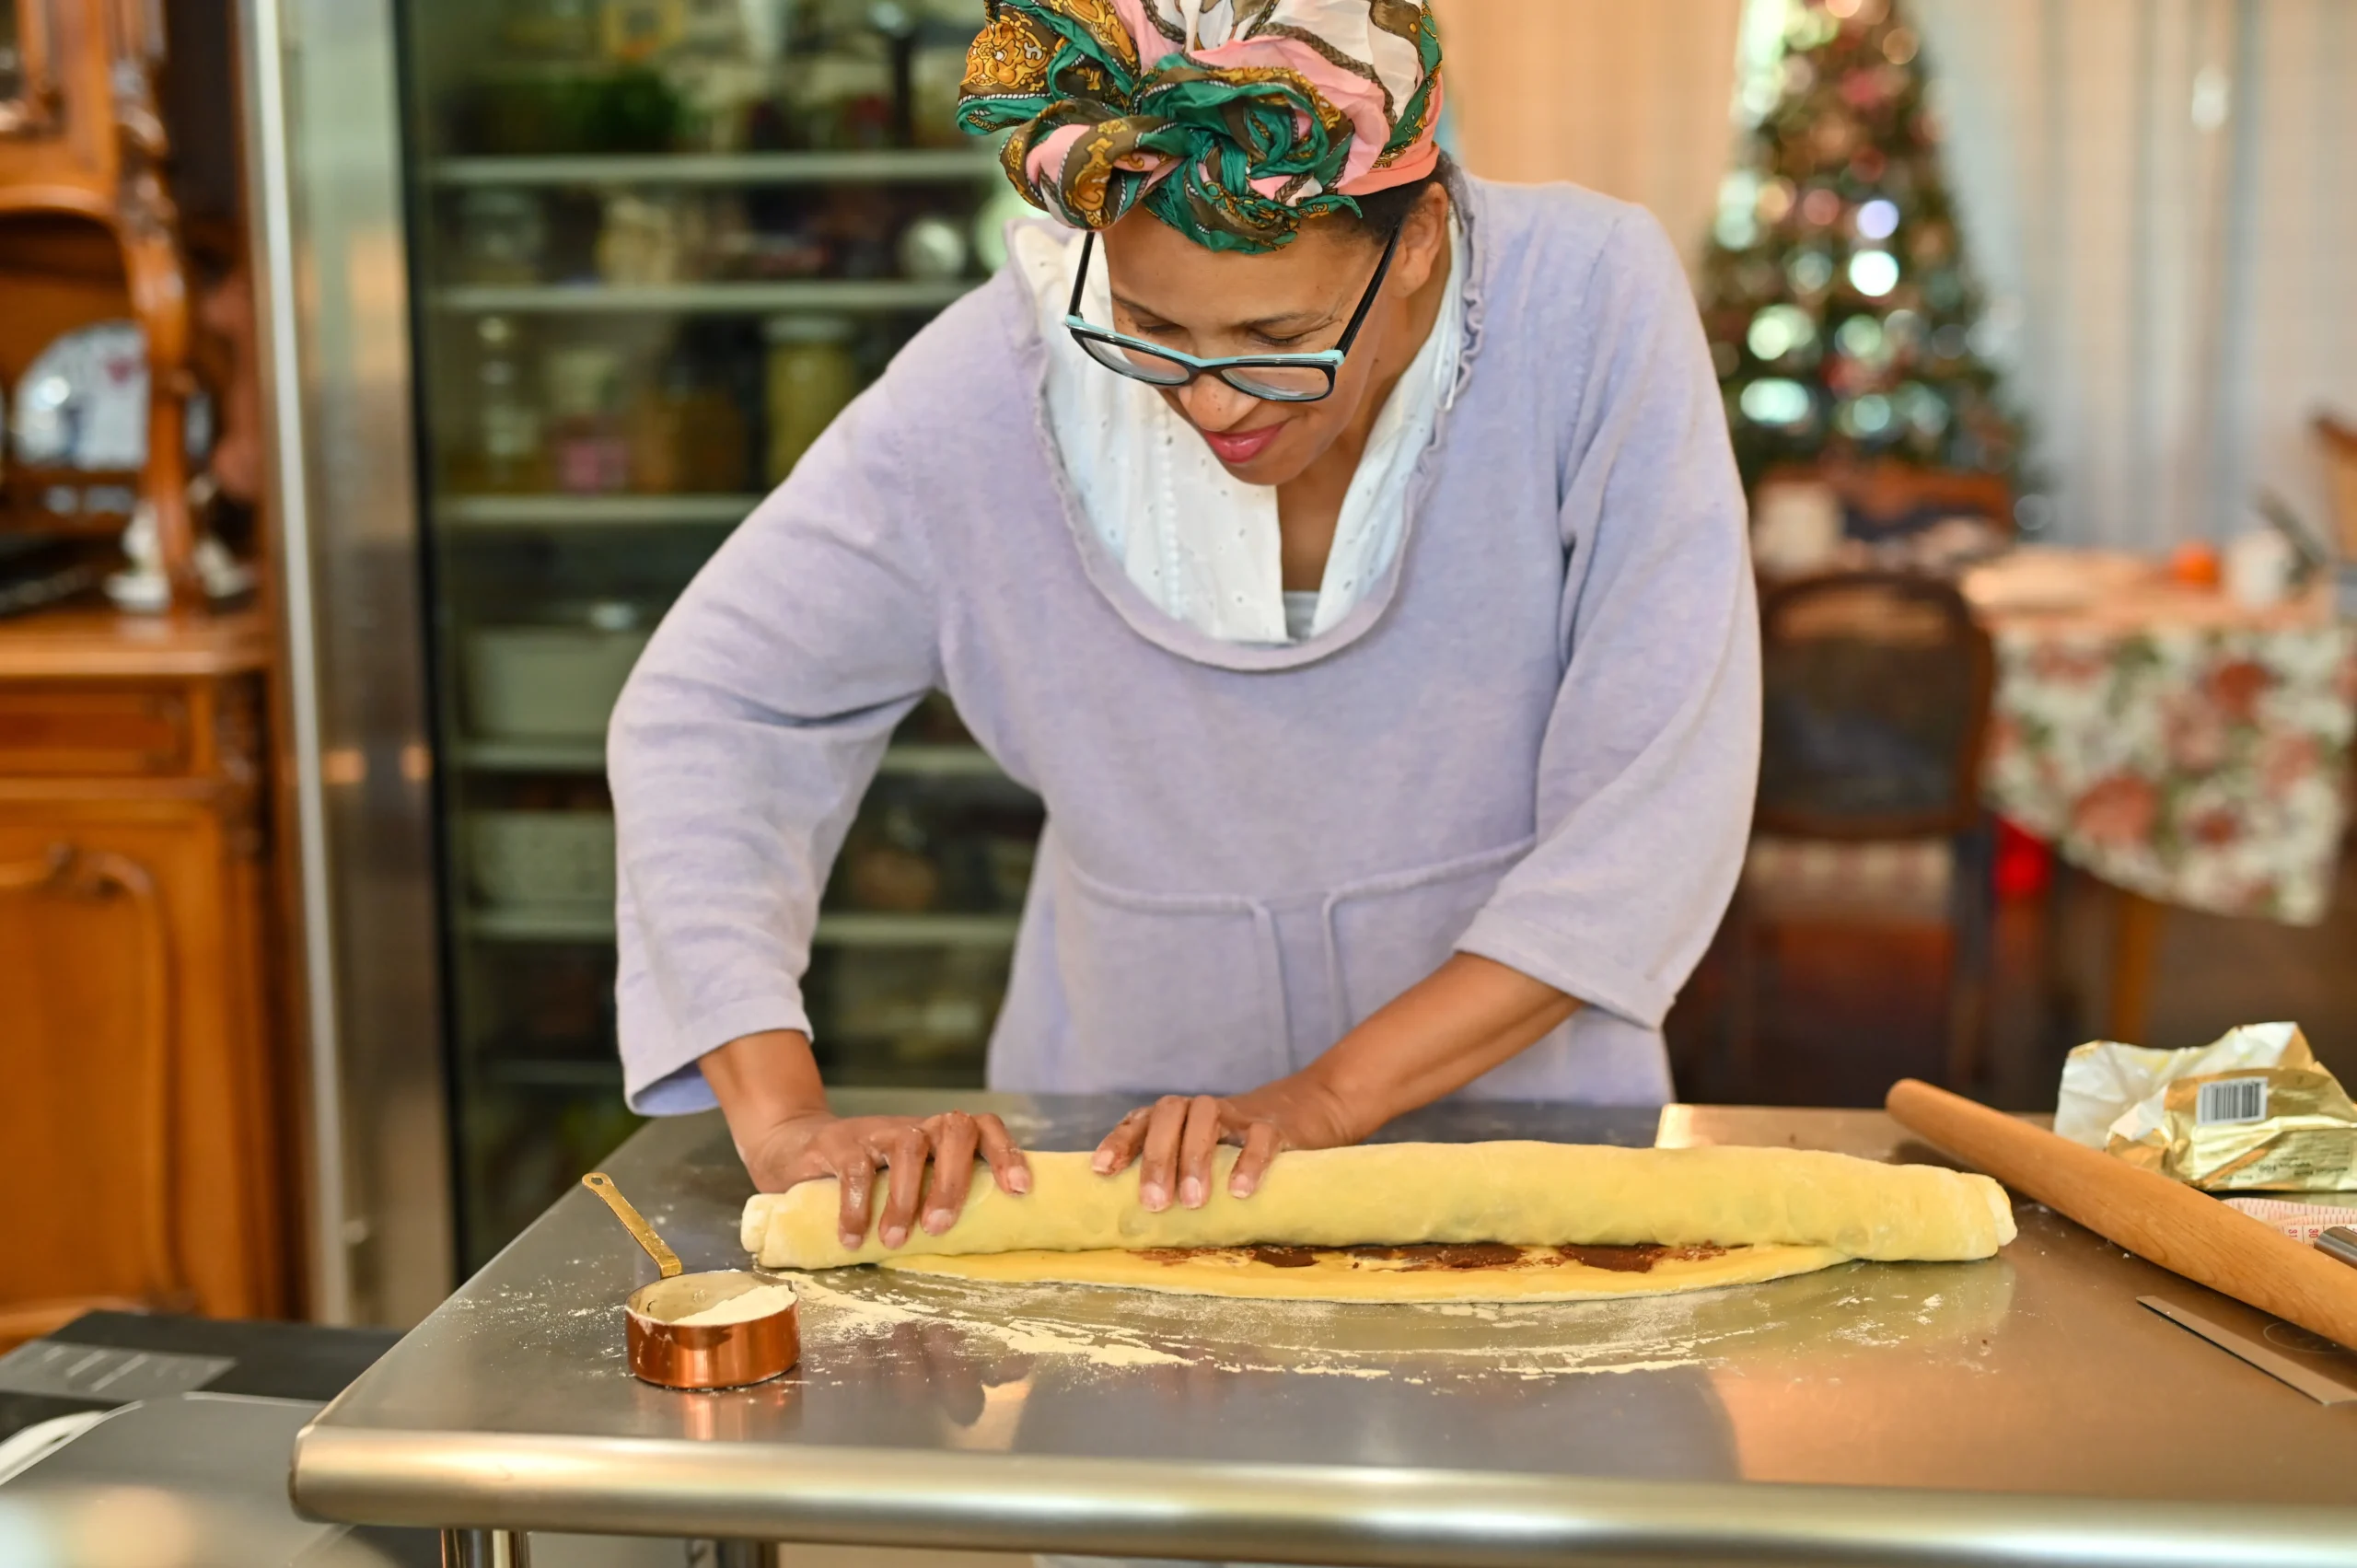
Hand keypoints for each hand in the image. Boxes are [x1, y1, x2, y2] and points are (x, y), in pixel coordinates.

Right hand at [739, 1110, 1029, 1249]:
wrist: (796, 1149)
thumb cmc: (869, 1180)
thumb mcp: (907, 1186)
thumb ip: (934, 1205)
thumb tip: (979, 1257)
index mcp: (941, 1138)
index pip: (985, 1128)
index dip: (1006, 1153)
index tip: (1020, 1190)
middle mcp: (917, 1127)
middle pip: (954, 1130)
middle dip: (953, 1181)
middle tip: (939, 1229)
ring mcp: (879, 1131)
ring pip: (908, 1146)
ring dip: (905, 1197)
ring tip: (893, 1241)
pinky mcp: (840, 1142)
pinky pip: (855, 1167)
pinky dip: (856, 1206)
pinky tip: (851, 1238)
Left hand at [1091, 1075, 1360, 1211]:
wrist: (1305, 1112)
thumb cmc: (1237, 1149)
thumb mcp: (1202, 1156)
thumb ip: (1172, 1177)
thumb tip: (1129, 1225)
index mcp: (1178, 1117)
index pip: (1141, 1120)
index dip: (1120, 1142)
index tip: (1101, 1171)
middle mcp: (1202, 1109)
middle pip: (1169, 1115)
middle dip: (1157, 1158)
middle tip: (1154, 1204)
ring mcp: (1239, 1114)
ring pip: (1207, 1118)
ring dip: (1196, 1158)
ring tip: (1193, 1202)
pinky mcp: (1275, 1126)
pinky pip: (1259, 1137)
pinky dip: (1249, 1162)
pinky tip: (1241, 1192)